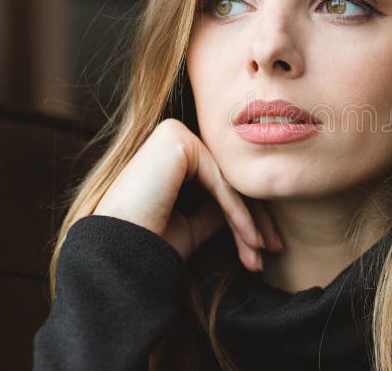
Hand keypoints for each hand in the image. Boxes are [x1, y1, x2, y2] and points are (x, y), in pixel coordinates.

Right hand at [92, 118, 281, 270]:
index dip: (247, 217)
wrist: (116, 256)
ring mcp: (175, 134)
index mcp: (173, 154)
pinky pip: (221, 183)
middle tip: (275, 250)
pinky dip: (239, 215)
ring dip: (251, 223)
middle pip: (229, 181)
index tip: (264, 249)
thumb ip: (218, 207)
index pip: (222, 184)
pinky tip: (251, 241)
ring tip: (262, 254)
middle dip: (256, 220)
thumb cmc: (149, 242)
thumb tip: (250, 205)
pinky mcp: (178, 141)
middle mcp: (173, 137)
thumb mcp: (193, 223)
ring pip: (229, 183)